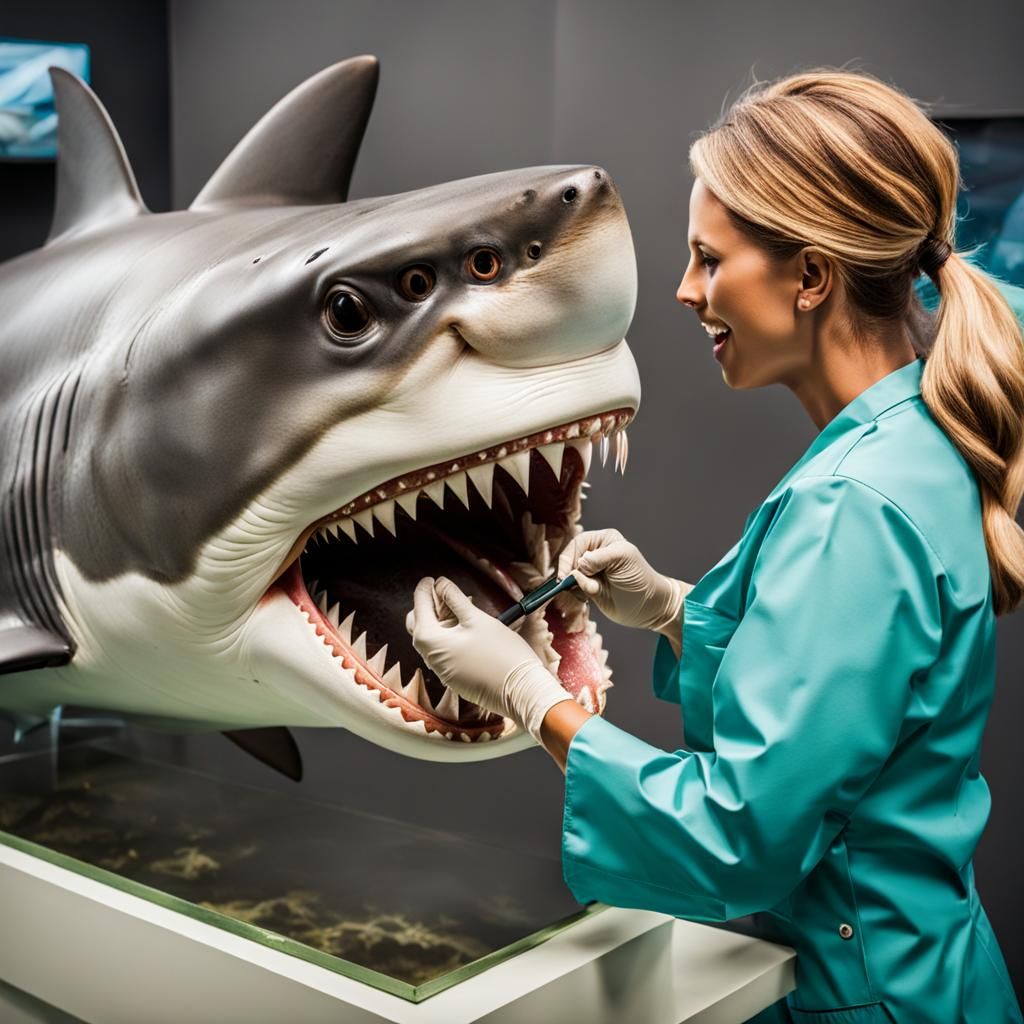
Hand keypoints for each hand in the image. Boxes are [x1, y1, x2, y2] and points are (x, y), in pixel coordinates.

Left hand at [405, 576, 573, 741]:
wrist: (521, 691)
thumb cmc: (500, 653)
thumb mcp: (476, 619)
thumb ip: (454, 599)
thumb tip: (440, 584)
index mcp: (431, 641)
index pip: (419, 608)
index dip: (424, 590)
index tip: (431, 579)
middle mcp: (431, 659)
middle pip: (419, 626)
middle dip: (428, 607)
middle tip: (445, 593)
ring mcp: (442, 671)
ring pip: (433, 640)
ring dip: (441, 622)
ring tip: (462, 609)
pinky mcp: (455, 679)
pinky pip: (444, 653)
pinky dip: (450, 638)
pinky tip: (468, 630)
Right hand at [556, 528, 686, 632]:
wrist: (648, 607)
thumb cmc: (640, 578)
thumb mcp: (623, 559)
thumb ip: (599, 558)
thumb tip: (579, 564)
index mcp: (604, 540)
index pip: (578, 543)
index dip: (570, 557)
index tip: (566, 574)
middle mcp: (594, 553)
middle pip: (570, 558)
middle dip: (572, 572)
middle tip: (583, 585)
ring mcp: (590, 572)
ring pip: (569, 575)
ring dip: (576, 585)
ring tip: (593, 591)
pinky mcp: (588, 587)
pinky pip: (573, 588)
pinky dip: (577, 593)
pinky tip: (590, 597)